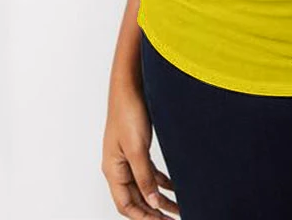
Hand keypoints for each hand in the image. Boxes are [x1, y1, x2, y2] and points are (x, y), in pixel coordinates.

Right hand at [101, 83, 178, 217]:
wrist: (131, 85)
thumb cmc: (128, 112)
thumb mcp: (137, 148)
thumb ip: (144, 176)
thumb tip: (152, 203)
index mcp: (113, 170)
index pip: (125, 205)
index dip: (142, 217)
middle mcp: (119, 167)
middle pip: (136, 199)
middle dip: (154, 212)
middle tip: (174, 219)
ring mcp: (128, 157)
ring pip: (144, 186)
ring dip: (160, 199)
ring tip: (179, 209)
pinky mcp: (138, 147)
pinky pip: (150, 172)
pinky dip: (161, 182)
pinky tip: (175, 187)